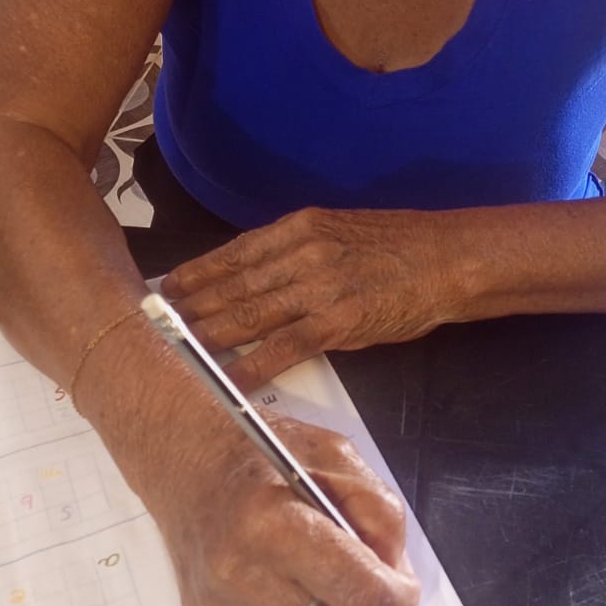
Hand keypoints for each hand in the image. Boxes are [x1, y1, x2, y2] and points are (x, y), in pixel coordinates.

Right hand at [129, 404, 419, 605]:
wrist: (183, 459)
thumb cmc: (261, 453)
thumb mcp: (333, 456)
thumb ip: (376, 512)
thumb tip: (396, 576)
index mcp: (272, 522)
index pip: (355, 589)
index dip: (395, 599)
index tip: (405, 592)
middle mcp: (239, 573)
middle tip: (376, 594)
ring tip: (334, 585)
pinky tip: (293, 586)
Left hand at [162, 206, 457, 390]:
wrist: (448, 259)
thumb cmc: (400, 246)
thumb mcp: (341, 230)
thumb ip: (299, 248)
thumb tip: (260, 273)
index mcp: (300, 227)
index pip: (235, 252)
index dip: (198, 272)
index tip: (168, 287)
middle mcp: (302, 252)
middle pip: (234, 284)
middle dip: (192, 306)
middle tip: (156, 324)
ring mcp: (318, 287)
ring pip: (249, 314)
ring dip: (209, 335)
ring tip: (177, 351)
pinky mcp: (338, 321)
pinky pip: (284, 347)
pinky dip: (252, 364)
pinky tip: (229, 378)